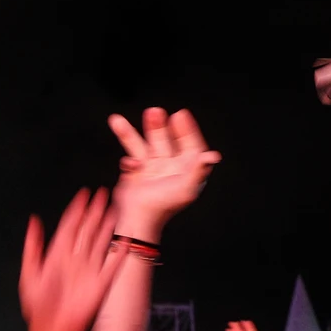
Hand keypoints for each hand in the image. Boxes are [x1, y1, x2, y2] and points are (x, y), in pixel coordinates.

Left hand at [19, 188, 127, 330]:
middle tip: (103, 194)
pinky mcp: (101, 284)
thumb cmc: (38, 307)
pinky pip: (113, 266)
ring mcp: (89, 271)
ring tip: (115, 209)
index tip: (84, 195)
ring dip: (108, 226)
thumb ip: (33, 247)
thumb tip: (34, 221)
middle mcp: (75, 260)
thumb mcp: (29, 274)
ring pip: (101, 242)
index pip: (69, 227)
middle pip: (87, 230)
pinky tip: (126, 241)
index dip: (77, 210)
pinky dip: (120, 254)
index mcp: (57, 256)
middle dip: (95, 212)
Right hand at [107, 107, 219, 233]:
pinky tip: (131, 165)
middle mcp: (170, 165)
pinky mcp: (135, 171)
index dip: (186, 129)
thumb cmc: (164, 206)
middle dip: (159, 125)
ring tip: (117, 120)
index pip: (189, 144)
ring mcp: (151, 167)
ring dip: (132, 132)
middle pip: (165, 139)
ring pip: (143, 144)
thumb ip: (199, 170)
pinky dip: (127, 159)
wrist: (137, 220)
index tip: (181, 115)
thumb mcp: (186, 189)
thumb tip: (212, 156)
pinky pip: (130, 156)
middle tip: (154, 111)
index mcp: (186, 168)